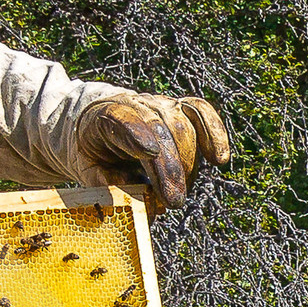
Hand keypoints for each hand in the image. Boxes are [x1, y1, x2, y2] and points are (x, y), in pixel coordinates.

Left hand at [73, 93, 229, 210]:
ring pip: (183, 127)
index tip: (150, 154)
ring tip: (178, 196)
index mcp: (104, 117)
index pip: (122, 120)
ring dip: (186, 167)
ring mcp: (159, 105)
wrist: (95, 124)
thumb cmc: (93, 150)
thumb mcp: (87, 169)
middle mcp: (136, 105)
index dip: (137, 135)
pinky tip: (220, 160)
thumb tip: (135, 195)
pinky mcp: (180, 108)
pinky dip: (214, 133)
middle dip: (170, 168)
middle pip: (161, 130)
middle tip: (174, 201)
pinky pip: (201, 113)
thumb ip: (105, 182)